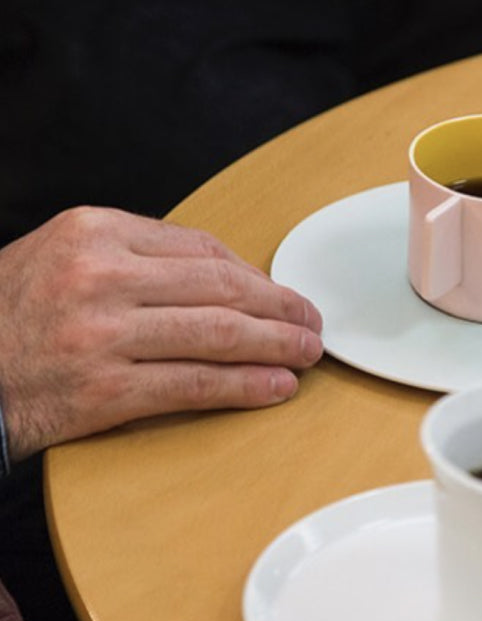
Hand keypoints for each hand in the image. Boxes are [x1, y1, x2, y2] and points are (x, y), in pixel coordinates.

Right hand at [0, 207, 322, 460]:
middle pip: (221, 287)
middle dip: (280, 306)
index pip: (201, 247)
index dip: (254, 273)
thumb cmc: (13, 313)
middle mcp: (101, 275)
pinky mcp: (103, 389)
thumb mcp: (64, 254)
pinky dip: (245, 385)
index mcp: (94, 230)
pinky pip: (194, 384)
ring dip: (277, 344)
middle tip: (312, 321)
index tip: (278, 292)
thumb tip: (225, 275)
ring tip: (309, 352)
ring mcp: (102, 333)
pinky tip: (276, 386)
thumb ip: (138, 255)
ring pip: (218, 333)